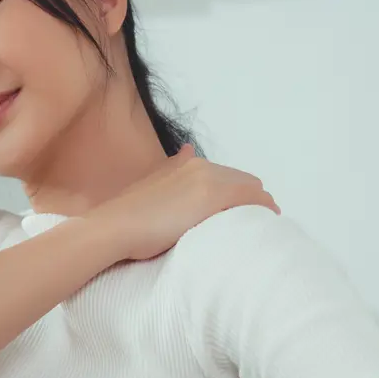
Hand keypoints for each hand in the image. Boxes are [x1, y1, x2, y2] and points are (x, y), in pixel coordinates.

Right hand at [90, 145, 278, 262]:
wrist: (114, 227)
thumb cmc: (126, 216)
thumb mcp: (150, 185)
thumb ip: (172, 170)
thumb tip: (188, 150)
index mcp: (186, 164)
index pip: (225, 175)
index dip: (234, 194)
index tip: (234, 213)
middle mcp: (200, 166)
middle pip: (242, 180)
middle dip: (249, 200)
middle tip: (248, 223)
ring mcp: (208, 180)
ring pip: (251, 189)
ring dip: (256, 206)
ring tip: (256, 227)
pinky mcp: (215, 198)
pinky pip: (253, 200)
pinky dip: (263, 210)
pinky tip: (264, 223)